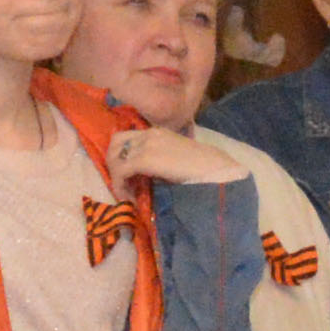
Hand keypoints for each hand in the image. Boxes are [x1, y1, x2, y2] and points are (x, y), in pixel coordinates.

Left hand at [109, 126, 247, 186]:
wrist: (216, 169)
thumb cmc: (204, 168)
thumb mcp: (177, 158)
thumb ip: (160, 160)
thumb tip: (146, 176)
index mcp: (158, 132)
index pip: (127, 137)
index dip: (122, 156)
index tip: (129, 177)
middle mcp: (148, 134)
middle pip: (116, 143)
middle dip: (113, 164)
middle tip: (122, 184)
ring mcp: (146, 145)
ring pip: (115, 157)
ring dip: (116, 177)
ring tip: (126, 194)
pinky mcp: (144, 159)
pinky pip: (121, 171)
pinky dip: (120, 186)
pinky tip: (129, 198)